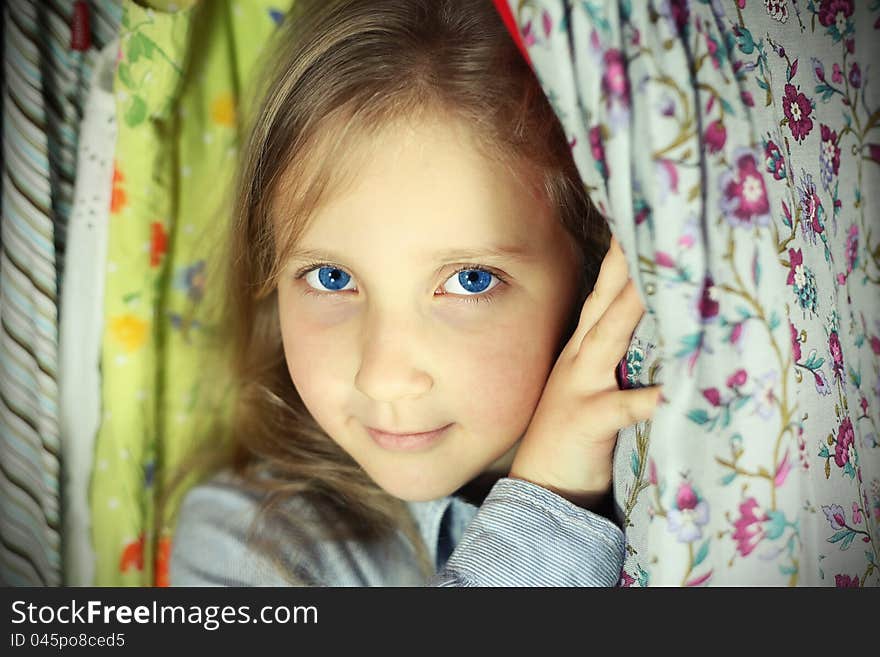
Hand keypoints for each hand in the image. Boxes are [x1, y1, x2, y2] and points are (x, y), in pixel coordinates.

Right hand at [508, 237, 660, 509]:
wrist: (540, 485)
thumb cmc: (574, 435)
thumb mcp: (592, 386)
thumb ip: (617, 358)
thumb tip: (659, 330)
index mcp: (582, 350)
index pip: (604, 293)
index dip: (622, 259)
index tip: (643, 222)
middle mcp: (579, 359)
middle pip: (606, 302)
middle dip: (627, 264)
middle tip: (653, 225)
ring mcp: (580, 388)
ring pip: (610, 338)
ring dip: (633, 308)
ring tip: (661, 282)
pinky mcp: (588, 422)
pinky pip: (624, 408)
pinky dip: (648, 399)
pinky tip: (675, 392)